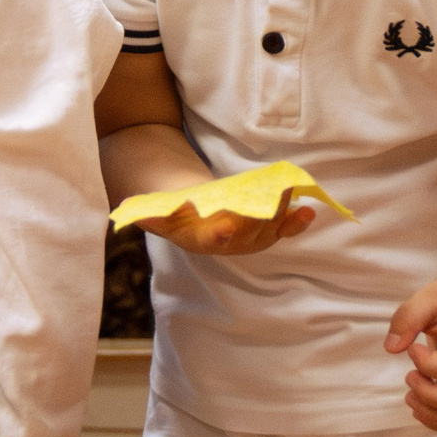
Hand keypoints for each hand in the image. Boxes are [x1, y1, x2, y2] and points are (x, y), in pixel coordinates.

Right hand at [138, 198, 316, 255]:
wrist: (187, 208)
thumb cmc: (169, 204)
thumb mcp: (153, 207)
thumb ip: (146, 211)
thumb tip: (128, 210)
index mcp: (196, 238)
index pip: (207, 239)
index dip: (218, 235)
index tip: (225, 228)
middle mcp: (224, 244)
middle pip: (244, 233)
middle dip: (259, 216)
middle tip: (270, 196)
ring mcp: (245, 240)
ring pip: (266, 230)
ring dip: (280, 214)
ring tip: (290, 192)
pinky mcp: (262, 230)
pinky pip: (281, 230)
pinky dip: (295, 223)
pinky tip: (308, 211)